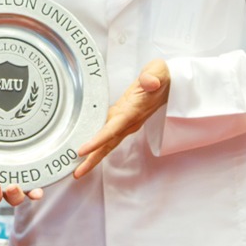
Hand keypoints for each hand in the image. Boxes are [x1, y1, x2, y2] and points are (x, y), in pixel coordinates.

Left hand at [73, 59, 169, 178]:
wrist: (169, 83)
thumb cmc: (161, 77)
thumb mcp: (159, 72)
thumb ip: (153, 76)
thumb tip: (149, 82)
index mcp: (133, 111)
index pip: (113, 129)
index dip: (97, 141)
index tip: (82, 151)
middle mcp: (129, 121)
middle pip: (108, 144)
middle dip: (92, 159)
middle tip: (76, 173)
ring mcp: (125, 121)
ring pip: (107, 142)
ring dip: (93, 155)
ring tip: (77, 167)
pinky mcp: (122, 118)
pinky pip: (106, 133)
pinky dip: (96, 143)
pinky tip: (86, 148)